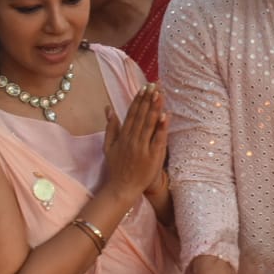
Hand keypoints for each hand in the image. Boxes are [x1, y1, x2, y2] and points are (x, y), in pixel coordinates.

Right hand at [102, 83, 167, 198]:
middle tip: (154, 85)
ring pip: (149, 124)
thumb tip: (108, 108)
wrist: (122, 188)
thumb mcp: (108, 146)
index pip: (132, 113)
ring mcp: (142, 147)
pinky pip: (158, 139)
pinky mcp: (152, 156)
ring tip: (159, 93)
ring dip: (154, 108)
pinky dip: (162, 127)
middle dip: (148, 99)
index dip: (138, 100)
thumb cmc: (116, 168)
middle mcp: (132, 139)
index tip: (144, 87)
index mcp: (123, 136)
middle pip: (141, 115)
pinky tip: (165, 115)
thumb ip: (110, 127)